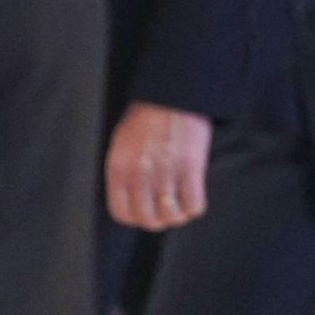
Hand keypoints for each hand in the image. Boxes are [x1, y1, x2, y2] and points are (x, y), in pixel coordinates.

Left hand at [104, 101, 212, 230]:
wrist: (172, 93)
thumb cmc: (147, 115)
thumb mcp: (122, 144)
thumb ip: (124, 172)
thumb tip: (133, 199)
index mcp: (118, 168)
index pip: (122, 213)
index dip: (136, 219)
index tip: (147, 213)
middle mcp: (139, 174)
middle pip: (148, 219)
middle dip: (160, 221)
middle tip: (168, 212)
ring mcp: (165, 171)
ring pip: (172, 215)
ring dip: (179, 215)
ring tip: (182, 206)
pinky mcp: (190, 166)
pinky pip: (193, 203)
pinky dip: (195, 206)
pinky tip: (195, 197)